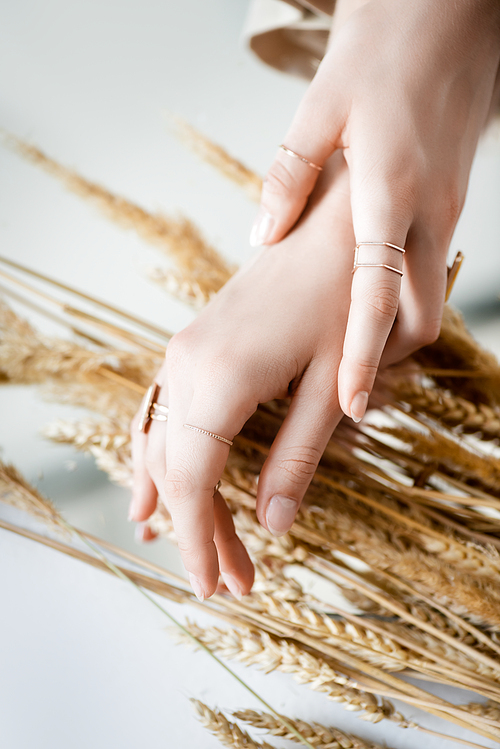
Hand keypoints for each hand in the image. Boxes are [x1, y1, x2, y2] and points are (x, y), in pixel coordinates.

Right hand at [130, 153, 354, 599]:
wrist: (333, 222)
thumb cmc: (343, 300)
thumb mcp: (330, 388)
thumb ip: (296, 458)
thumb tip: (273, 524)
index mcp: (218, 381)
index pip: (193, 481)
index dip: (201, 539)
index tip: (216, 585)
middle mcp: (186, 365)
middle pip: (175, 468)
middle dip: (197, 529)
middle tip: (226, 582)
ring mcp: (183, 351)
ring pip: (163, 443)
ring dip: (178, 497)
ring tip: (186, 546)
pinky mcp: (193, 344)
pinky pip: (163, 413)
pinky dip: (163, 456)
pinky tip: (156, 480)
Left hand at [250, 0, 499, 422]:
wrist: (447, 14)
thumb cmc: (381, 53)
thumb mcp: (320, 106)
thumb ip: (288, 175)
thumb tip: (261, 233)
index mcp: (390, 193)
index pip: (378, 295)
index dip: (365, 357)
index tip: (352, 406)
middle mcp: (428, 214)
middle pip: (420, 317)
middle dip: (388, 358)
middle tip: (348, 385)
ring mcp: (447, 212)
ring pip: (431, 300)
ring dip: (397, 333)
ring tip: (354, 350)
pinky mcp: (450, 205)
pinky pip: (432, 272)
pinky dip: (406, 299)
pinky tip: (371, 296)